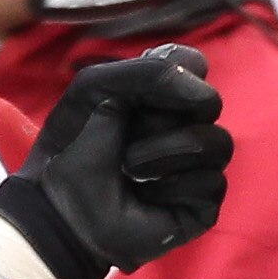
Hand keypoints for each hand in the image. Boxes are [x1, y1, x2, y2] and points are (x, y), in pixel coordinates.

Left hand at [0, 46, 231, 278]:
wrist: (60, 214)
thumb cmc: (71, 152)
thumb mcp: (93, 90)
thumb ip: (144, 72)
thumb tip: (200, 93)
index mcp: (160, 96)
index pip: (194, 64)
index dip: (173, 73)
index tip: (137, 93)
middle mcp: (185, 127)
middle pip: (208, 102)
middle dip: (160, 118)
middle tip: (126, 139)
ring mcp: (196, 166)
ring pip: (216, 143)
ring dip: (164, 153)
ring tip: (129, 170)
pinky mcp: (201, 205)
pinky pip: (212, 183)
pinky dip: (171, 189)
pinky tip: (145, 200)